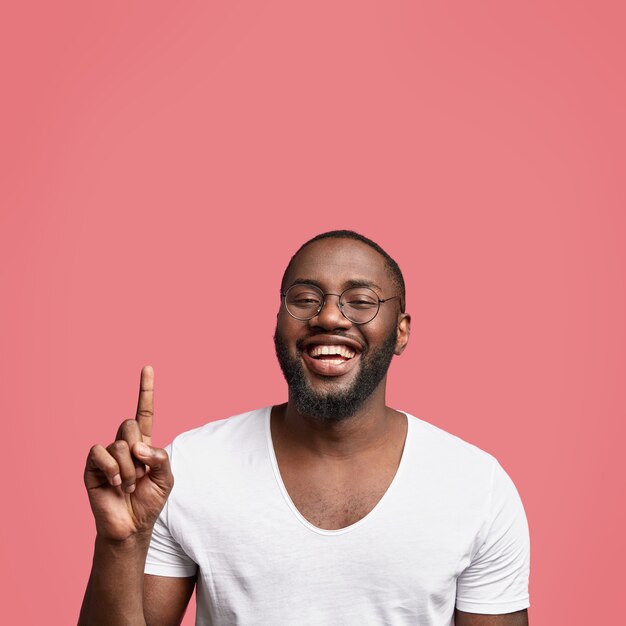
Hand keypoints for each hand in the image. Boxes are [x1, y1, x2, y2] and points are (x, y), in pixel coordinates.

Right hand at [84, 366, 173, 541]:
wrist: (132, 526)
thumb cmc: (149, 501)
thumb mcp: (166, 478)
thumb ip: (160, 457)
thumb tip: (138, 446)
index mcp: (144, 444)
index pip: (144, 411)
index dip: (145, 390)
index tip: (147, 368)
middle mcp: (124, 445)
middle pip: (129, 425)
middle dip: (138, 449)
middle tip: (140, 472)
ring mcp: (107, 455)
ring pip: (118, 443)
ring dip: (129, 468)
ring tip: (128, 484)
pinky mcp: (92, 467)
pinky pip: (100, 453)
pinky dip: (111, 469)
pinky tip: (115, 484)